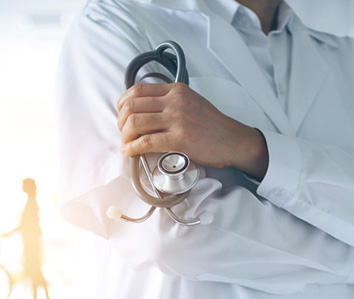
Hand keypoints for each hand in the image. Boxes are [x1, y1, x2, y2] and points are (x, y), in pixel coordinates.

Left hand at [117, 82, 267, 179]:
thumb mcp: (189, 102)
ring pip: (135, 123)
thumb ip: (168, 101)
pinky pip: (146, 141)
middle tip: (123, 133)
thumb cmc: (210, 125)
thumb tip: (142, 109)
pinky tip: (129, 152)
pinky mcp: (180, 138)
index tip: (121, 116)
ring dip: (124, 136)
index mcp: (175, 90)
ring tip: (127, 143)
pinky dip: (132, 148)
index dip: (122, 104)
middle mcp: (175, 101)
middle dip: (121, 122)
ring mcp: (178, 119)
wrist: (232, 140)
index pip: (137, 90)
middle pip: (132, 106)